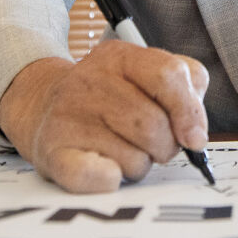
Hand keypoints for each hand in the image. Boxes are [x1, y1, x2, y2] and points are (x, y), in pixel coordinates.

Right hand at [0, 40, 209, 193]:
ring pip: (134, 158)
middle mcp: (89, 80)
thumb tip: (196, 132)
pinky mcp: (54, 152)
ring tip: (123, 151)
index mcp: (119, 57)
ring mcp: (68, 115)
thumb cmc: (108, 98)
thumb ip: (184, 90)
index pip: (167, 74)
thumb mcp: (145, 76)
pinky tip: (107, 171)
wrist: (41, 106)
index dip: (189, 111)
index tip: (194, 137)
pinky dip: (111, 180)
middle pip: (154, 124)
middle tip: (152, 145)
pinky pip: (98, 177)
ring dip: (139, 164)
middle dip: (165, 146)